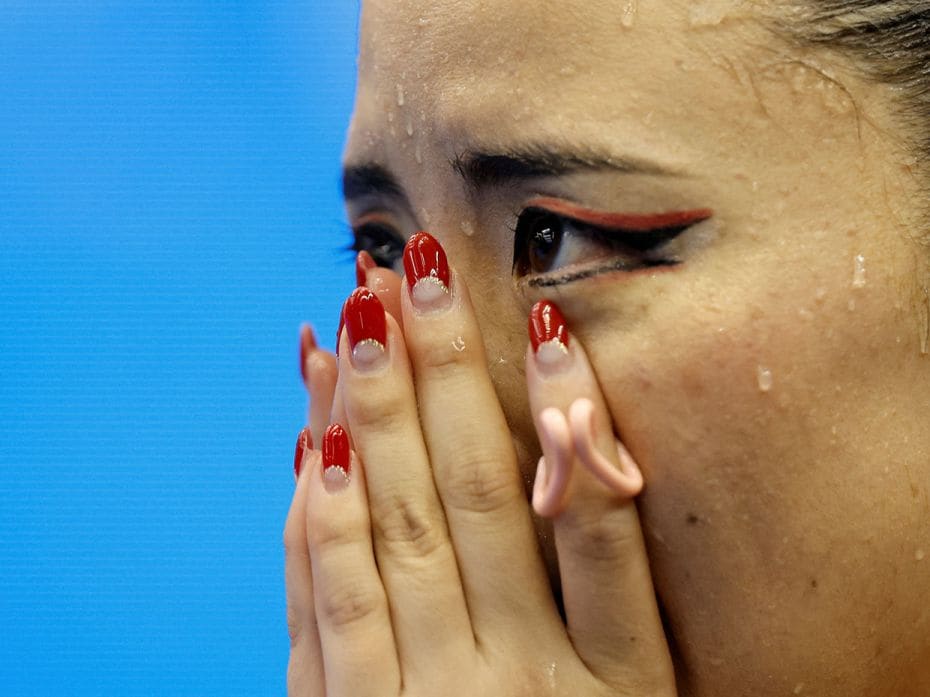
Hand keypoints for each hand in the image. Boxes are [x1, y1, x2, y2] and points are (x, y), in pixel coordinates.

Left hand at [285, 233, 676, 694]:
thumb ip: (608, 576)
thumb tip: (575, 444)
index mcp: (610, 683)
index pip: (593, 523)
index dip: (571, 414)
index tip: (543, 316)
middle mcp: (515, 686)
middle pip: (473, 500)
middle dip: (440, 376)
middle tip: (415, 269)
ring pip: (388, 533)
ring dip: (365, 418)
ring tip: (355, 317)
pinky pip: (323, 602)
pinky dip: (313, 512)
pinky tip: (309, 436)